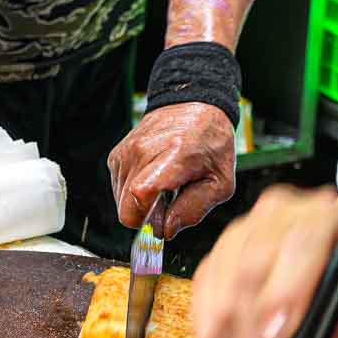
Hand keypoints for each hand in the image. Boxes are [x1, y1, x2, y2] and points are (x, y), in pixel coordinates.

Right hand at [108, 103, 235, 234]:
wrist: (194, 106)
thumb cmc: (211, 144)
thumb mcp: (220, 183)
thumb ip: (194, 210)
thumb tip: (166, 231)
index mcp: (174, 156)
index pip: (141, 194)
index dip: (148, 221)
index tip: (162, 225)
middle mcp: (143, 151)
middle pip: (127, 208)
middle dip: (147, 218)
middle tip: (170, 205)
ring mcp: (126, 152)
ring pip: (122, 203)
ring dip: (143, 204)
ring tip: (165, 187)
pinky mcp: (117, 156)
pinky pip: (119, 191)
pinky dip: (136, 192)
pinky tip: (154, 179)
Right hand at [190, 184, 337, 337]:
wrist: (327, 282)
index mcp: (321, 217)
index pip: (299, 244)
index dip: (283, 293)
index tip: (275, 337)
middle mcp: (276, 216)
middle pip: (249, 264)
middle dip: (249, 323)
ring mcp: (239, 234)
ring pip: (218, 279)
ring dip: (226, 331)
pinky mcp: (215, 258)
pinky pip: (201, 293)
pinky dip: (210, 328)